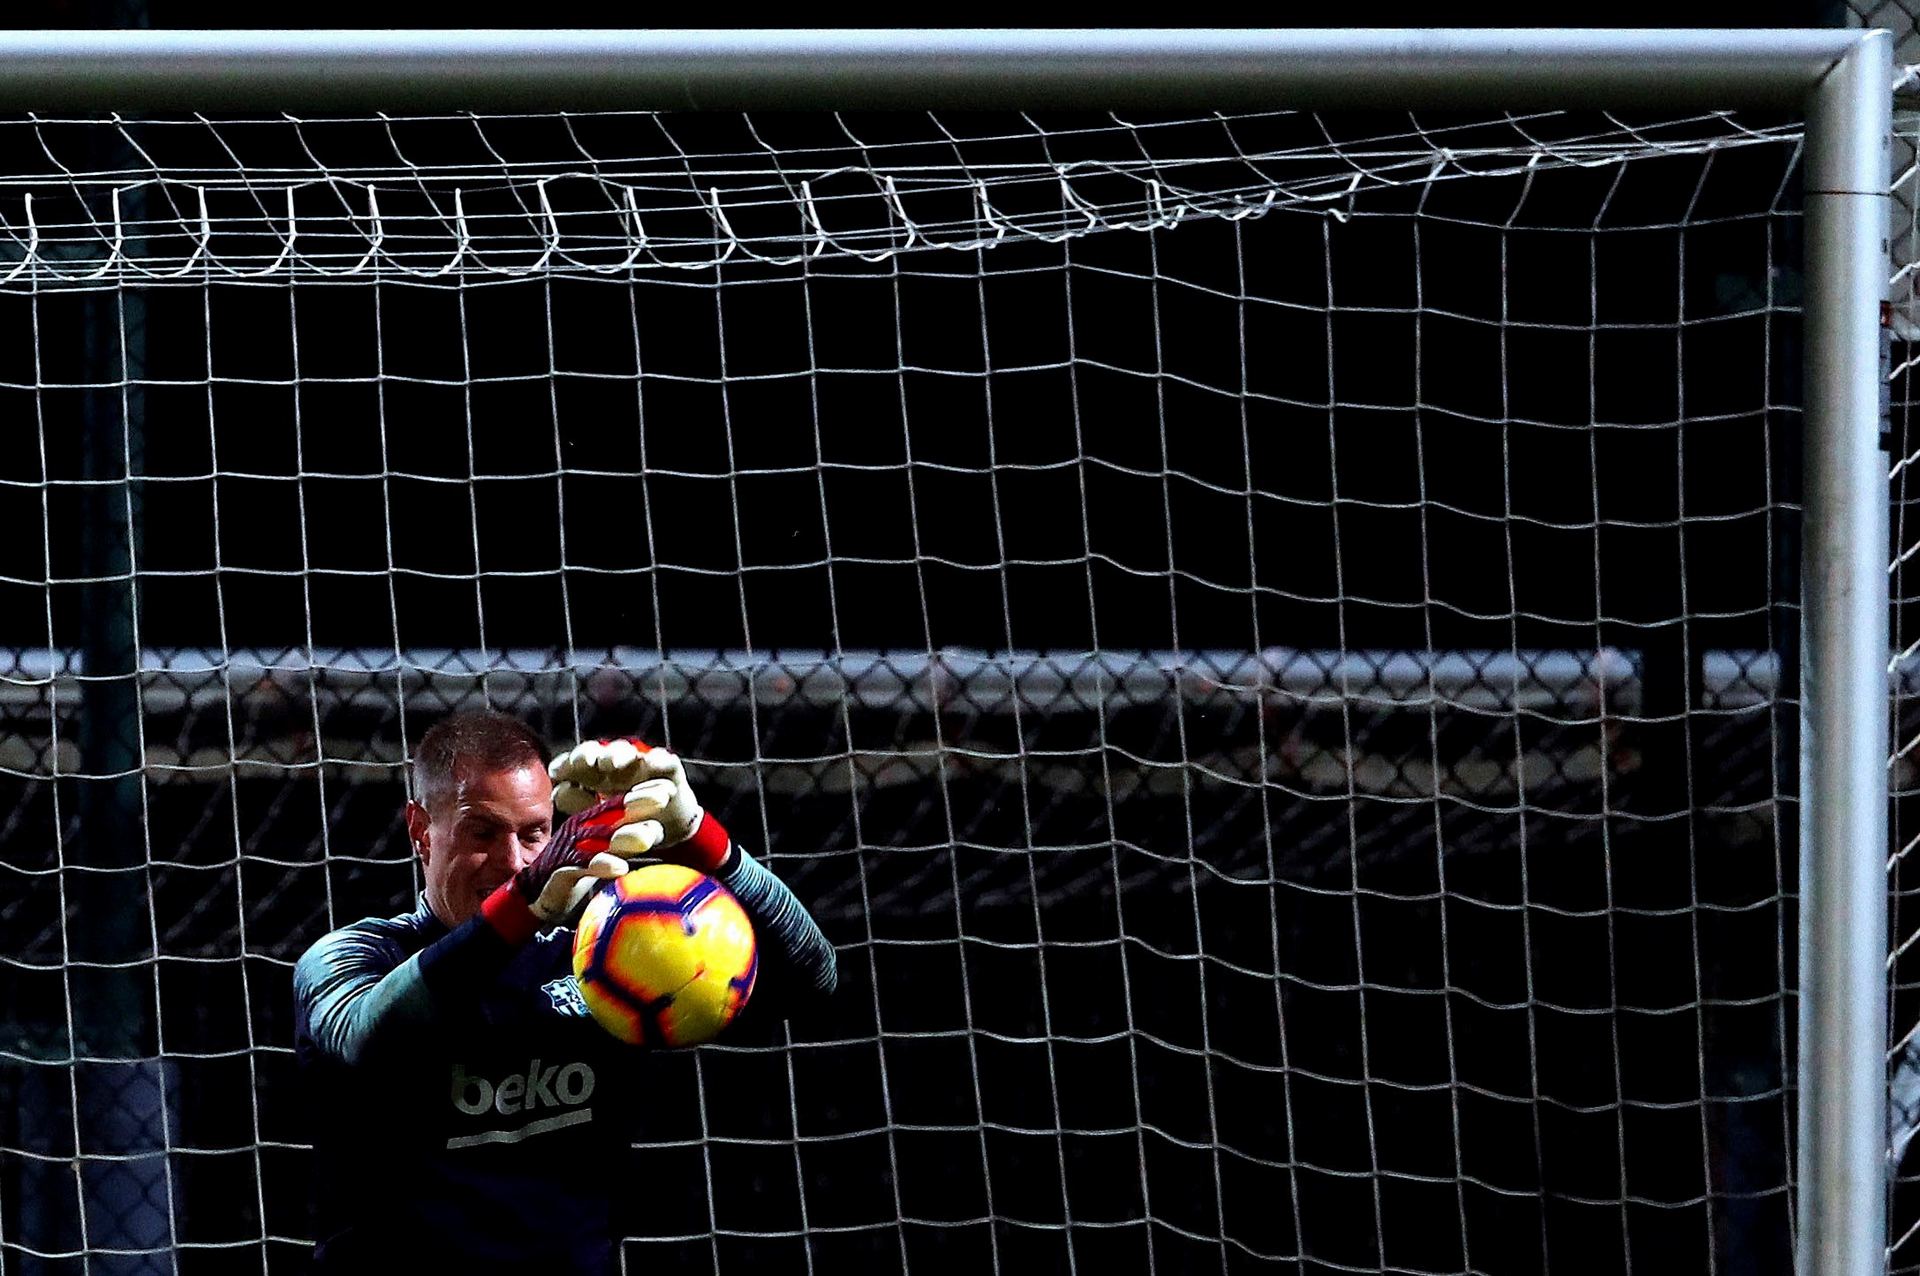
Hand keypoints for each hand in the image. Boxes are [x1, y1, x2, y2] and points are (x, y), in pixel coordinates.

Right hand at [513, 794, 664, 923]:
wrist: (537, 894)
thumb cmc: (575, 871)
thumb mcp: (604, 851)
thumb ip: (623, 841)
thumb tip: (654, 830)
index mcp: (592, 822)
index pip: (618, 805)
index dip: (642, 794)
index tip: (668, 788)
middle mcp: (582, 830)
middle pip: (612, 815)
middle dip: (638, 804)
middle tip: (663, 796)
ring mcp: (572, 848)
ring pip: (601, 839)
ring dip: (625, 837)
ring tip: (648, 838)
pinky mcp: (563, 868)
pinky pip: (584, 866)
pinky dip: (601, 866)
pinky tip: (619, 868)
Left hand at [549, 737, 731, 873]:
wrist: (665, 825)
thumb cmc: (625, 820)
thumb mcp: (600, 820)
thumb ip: (578, 805)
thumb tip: (557, 791)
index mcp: (592, 775)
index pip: (574, 763)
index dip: (565, 765)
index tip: (556, 772)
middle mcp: (614, 764)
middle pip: (596, 752)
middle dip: (588, 754)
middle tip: (582, 761)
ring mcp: (640, 763)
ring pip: (626, 751)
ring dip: (617, 754)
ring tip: (610, 763)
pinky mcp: (667, 768)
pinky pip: (663, 760)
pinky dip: (658, 759)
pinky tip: (651, 763)